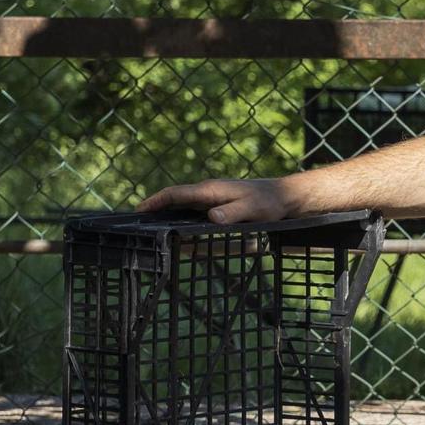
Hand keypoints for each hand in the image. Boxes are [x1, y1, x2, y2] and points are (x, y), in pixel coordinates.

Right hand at [137, 178, 299, 224]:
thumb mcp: (253, 209)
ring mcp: (213, 199)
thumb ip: (232, 213)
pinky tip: (180, 234)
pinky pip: (196, 214)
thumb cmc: (270, 202)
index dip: (156, 201)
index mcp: (211, 190)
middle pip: (175, 200)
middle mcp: (208, 193)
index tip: (139, 210)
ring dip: (169, 216)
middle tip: (138, 225)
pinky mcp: (220, 207)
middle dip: (156, 210)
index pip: (176, 193)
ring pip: (184, 208)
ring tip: (153, 231)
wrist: (286, 196)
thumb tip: (210, 218)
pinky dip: (185, 221)